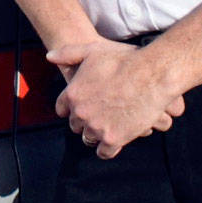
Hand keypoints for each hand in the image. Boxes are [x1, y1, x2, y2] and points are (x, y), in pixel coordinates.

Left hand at [46, 40, 184, 158]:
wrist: (152, 74)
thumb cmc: (123, 60)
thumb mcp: (91, 50)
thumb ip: (68, 54)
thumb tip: (49, 57)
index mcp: (72, 93)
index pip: (62, 108)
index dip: (70, 108)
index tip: (78, 108)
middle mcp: (81, 112)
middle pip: (76, 125)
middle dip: (84, 121)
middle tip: (96, 117)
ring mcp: (96, 127)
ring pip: (89, 139)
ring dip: (95, 135)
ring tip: (105, 129)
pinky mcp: (113, 139)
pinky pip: (104, 152)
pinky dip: (107, 149)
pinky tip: (112, 142)